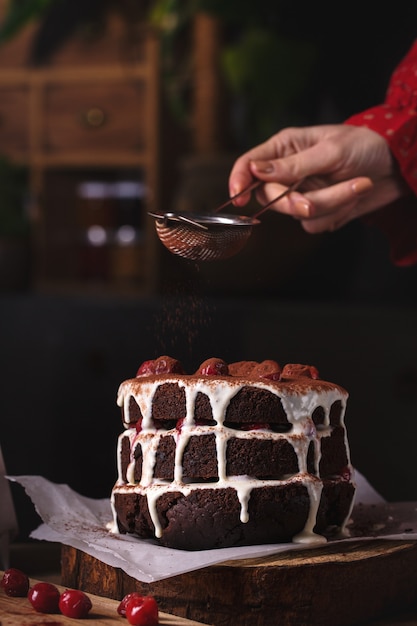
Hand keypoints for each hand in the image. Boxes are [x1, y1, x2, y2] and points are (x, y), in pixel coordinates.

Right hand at [229, 124, 410, 232]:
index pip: (249, 165)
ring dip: (330, 204)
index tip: (238, 199)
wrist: (397, 165)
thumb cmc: (364, 145)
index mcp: (285, 148)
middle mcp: (289, 172)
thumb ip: (292, 165)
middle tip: (314, 200)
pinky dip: (337, 213)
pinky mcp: (319, 210)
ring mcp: (303, 192)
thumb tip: (256, 170)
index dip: (238, 181)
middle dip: (294, 202)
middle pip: (270, 198)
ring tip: (358, 185)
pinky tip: (354, 196)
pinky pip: (315, 224)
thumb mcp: (329, 150)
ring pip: (297, 214)